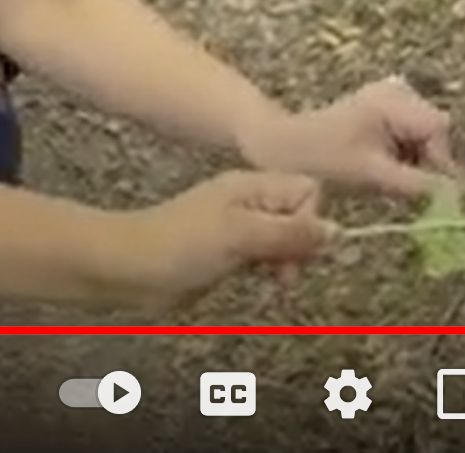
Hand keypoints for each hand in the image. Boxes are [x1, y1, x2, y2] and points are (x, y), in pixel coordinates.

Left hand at [114, 170, 334, 309]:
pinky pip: (264, 257)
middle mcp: (248, 202)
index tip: (293, 246)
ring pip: (285, 240)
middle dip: (300, 245)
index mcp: (251, 186)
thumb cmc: (178, 245)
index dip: (310, 220)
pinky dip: (265, 269)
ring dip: (283, 261)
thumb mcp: (241, 236)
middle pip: (301, 217)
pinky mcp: (227, 252)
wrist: (128, 268)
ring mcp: (237, 227)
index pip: (309, 191)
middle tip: (279, 268)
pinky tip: (252, 278)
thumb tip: (336, 232)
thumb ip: (290, 233)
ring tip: (265, 275)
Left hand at [238, 78, 460, 196]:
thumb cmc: (319, 158)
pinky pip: (412, 140)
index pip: (440, 132)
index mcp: (394, 99)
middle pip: (437, 135)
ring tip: (390, 182)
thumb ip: (421, 186)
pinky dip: (405, 160)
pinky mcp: (385, 113)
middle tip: (416, 195)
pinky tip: (384, 172)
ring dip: (418, 165)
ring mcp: (392, 99)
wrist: (278, 147)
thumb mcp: (373, 175)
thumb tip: (462, 201)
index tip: (448, 200)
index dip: (446, 167)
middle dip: (431, 166)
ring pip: (427, 141)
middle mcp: (398, 91)